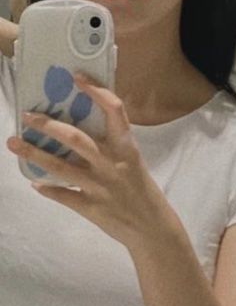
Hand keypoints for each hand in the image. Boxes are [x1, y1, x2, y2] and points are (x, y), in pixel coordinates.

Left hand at [6, 73, 168, 250]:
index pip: (114, 110)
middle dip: (48, 125)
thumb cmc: (142, 191)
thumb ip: (111, 147)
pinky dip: (47, 189)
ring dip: (34, 154)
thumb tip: (81, 127)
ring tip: (13, 143)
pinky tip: (34, 183)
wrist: (152, 228)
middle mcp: (111, 163)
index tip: (76, 77)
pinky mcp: (91, 208)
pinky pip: (63, 195)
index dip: (96, 90)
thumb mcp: (132, 162)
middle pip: (76, 138)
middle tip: (27, 115)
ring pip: (60, 167)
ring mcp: (99, 186)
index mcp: (126, 148)